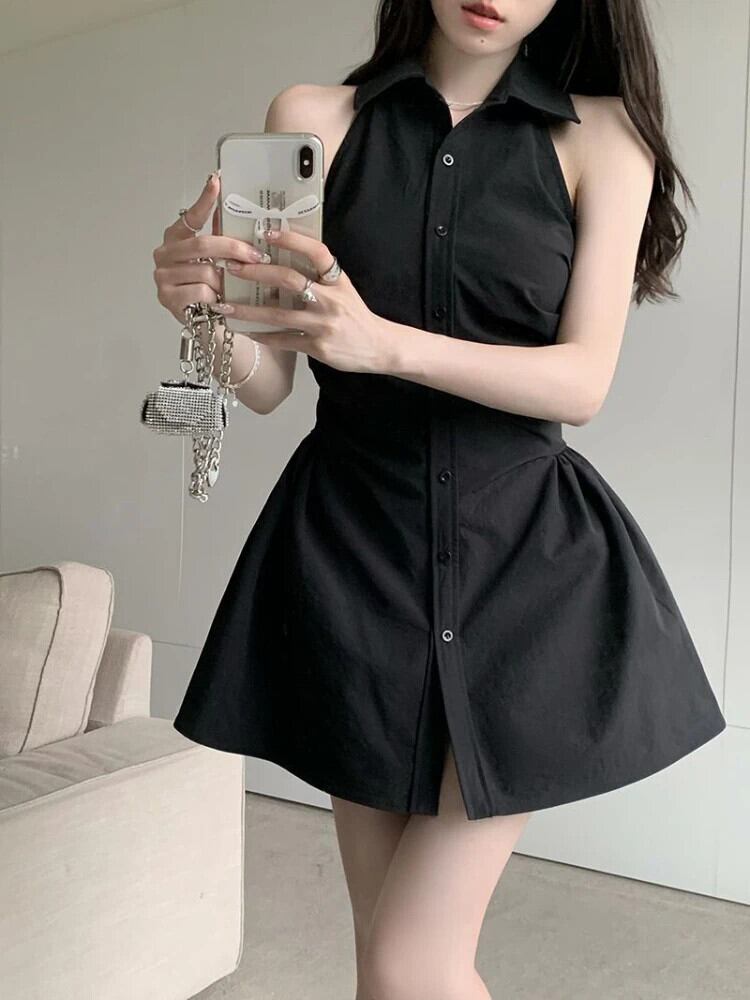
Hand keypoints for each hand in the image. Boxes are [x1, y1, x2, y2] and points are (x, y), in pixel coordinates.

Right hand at [152, 172, 266, 323]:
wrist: (209, 325)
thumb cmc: (214, 291)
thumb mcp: (219, 262)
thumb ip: (223, 238)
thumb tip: (239, 211)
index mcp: (176, 239)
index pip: (190, 216)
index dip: (204, 200)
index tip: (216, 182)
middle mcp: (164, 254)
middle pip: (203, 244)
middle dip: (234, 250)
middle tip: (258, 256)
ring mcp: (163, 276)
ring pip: (205, 271)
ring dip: (224, 282)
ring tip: (229, 290)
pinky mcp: (167, 297)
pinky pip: (201, 291)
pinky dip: (215, 299)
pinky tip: (217, 303)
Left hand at [216, 229, 396, 374]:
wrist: (378, 346)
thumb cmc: (354, 314)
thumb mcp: (343, 288)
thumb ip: (318, 276)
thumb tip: (281, 257)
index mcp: (337, 280)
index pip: (317, 252)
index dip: (293, 240)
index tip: (267, 232)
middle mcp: (331, 300)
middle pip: (289, 280)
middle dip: (257, 273)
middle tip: (232, 266)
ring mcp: (323, 325)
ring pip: (279, 315)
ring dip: (248, 310)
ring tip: (224, 305)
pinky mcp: (318, 347)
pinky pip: (284, 341)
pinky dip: (263, 335)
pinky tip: (246, 331)